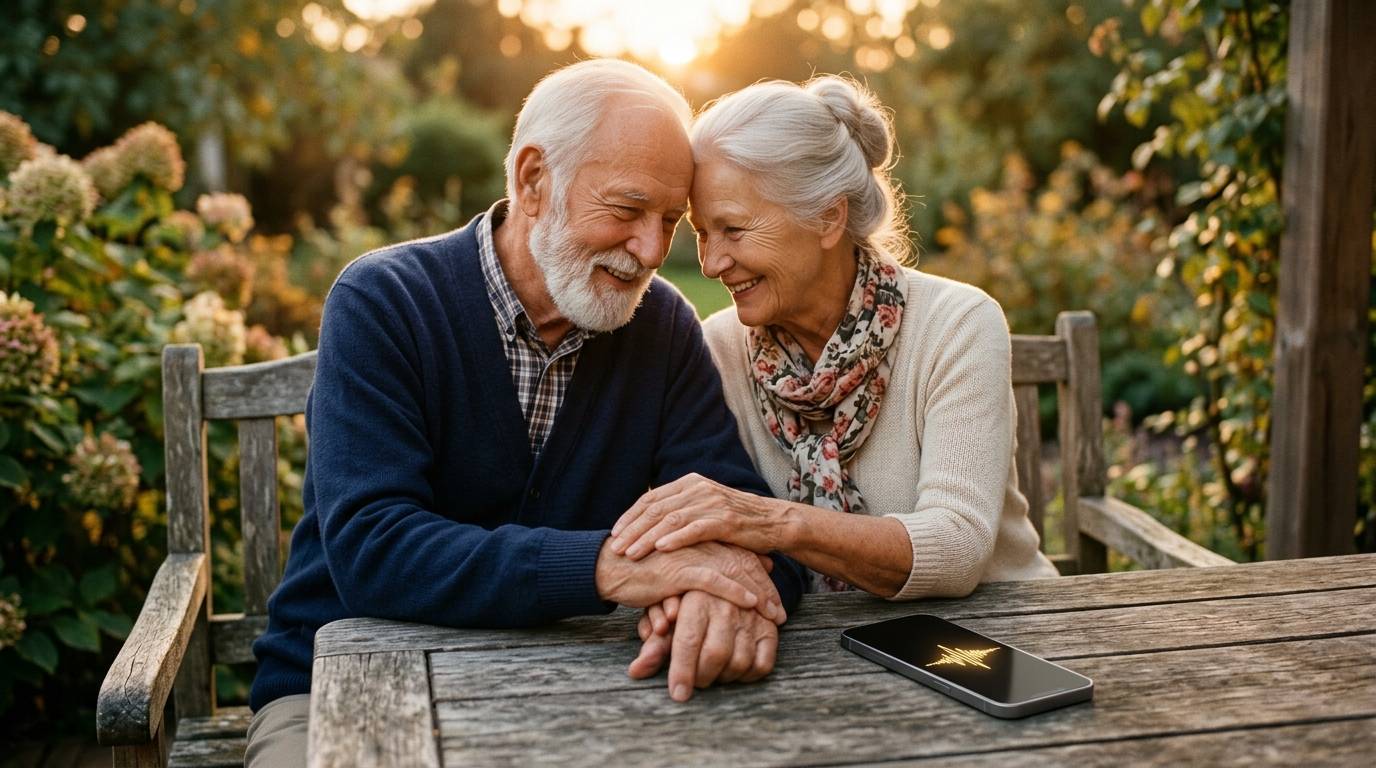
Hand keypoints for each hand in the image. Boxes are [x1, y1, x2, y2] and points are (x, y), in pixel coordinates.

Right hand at [595, 539, 784, 623]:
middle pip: (744, 564)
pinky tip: (750, 603)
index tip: (776, 598)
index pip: (740, 555)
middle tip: (782, 614)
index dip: (760, 577)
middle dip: (766, 590)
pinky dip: (735, 592)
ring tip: (775, 615)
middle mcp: (700, 543)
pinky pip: (714, 581)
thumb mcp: (675, 567)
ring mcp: (691, 554)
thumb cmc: (642, 570)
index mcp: (700, 539)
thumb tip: (724, 580)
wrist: (610, 568)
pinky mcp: (679, 570)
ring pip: (735, 572)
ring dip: (759, 594)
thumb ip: (699, 567)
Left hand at [609, 473, 791, 560]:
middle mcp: (698, 488)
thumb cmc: (736, 521)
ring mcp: (712, 503)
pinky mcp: (726, 520)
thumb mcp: (704, 508)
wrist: (774, 522)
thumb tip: (648, 521)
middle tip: (615, 548)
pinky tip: (660, 549)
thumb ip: (680, 509)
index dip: (630, 516)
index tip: (614, 534)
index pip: (651, 498)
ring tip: (630, 554)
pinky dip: (676, 539)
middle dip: (632, 529)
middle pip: (656, 509)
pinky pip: (695, 529)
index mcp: (690, 483)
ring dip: (647, 538)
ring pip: (671, 520)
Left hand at [627, 591, 777, 700]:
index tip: (678, 694)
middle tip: (695, 682)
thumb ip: (653, 646)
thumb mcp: (668, 615)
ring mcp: (751, 615)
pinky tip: (734, 671)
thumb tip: (635, 672)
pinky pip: (763, 663)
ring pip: (740, 661)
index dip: (682, 671)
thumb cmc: (687, 598)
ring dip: (724, 678)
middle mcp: (726, 605)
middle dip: (702, 677)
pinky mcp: (769, 626)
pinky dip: (748, 675)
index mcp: (697, 599)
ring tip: (712, 674)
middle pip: (715, 653)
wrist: (723, 568)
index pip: (688, 641)